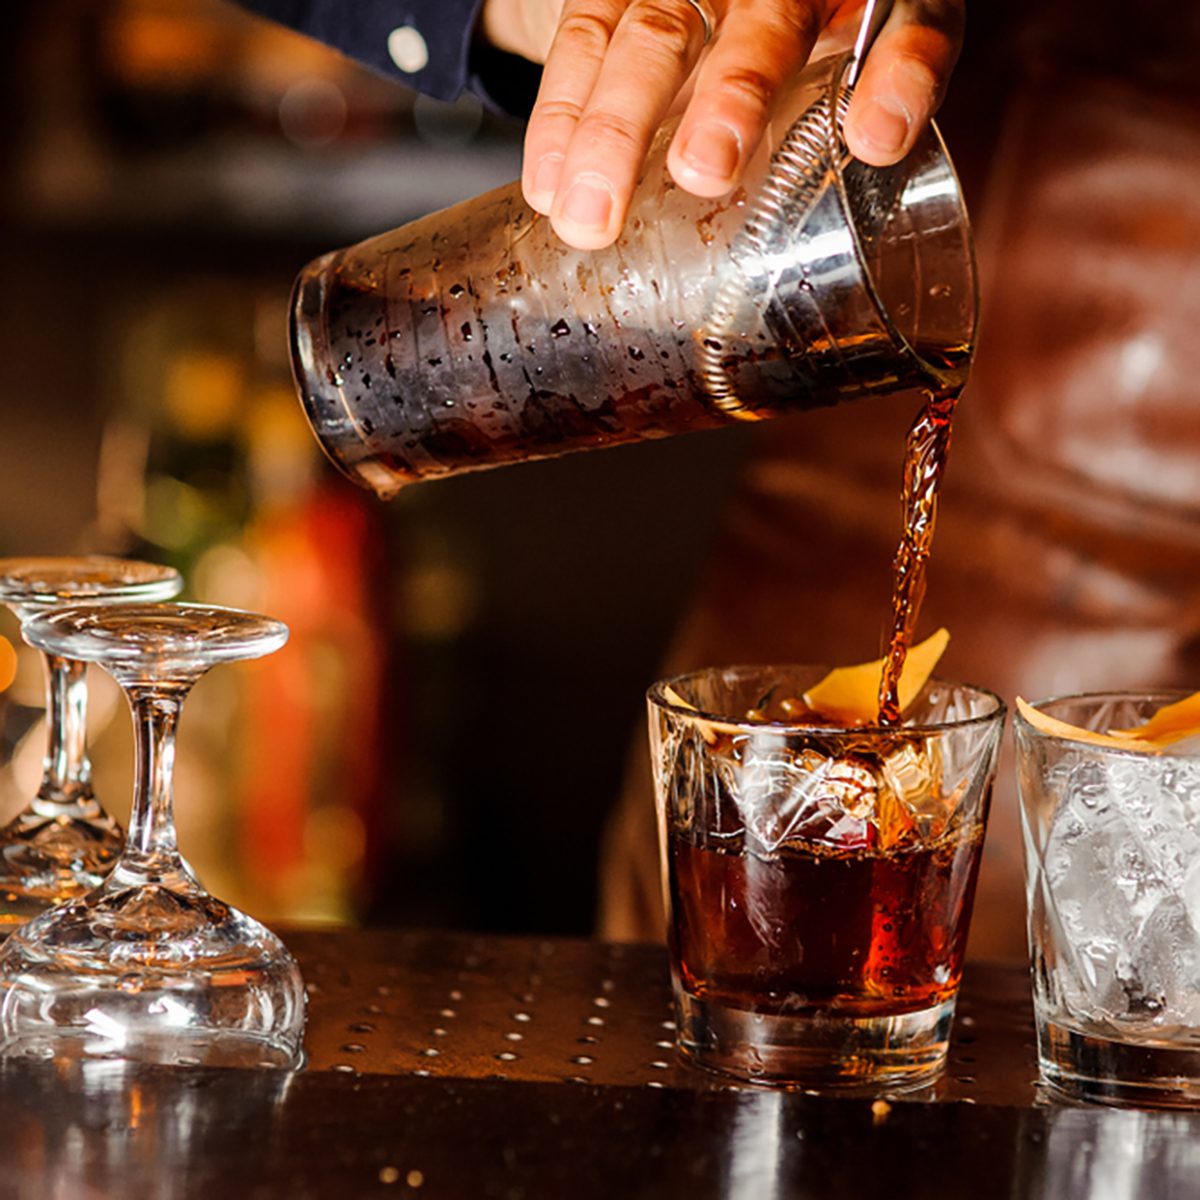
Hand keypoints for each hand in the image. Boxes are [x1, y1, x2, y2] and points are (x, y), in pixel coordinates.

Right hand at [481, 0, 964, 249]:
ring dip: (616, 128)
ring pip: (653, 33)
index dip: (902, 74)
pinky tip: (547, 187)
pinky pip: (580, 40)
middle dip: (732, 95)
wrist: (707, 4)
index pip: (911, 24)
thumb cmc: (789, 91)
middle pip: (765, 22)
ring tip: (589, 219)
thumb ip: (837, 184)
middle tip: (703, 172)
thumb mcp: (831, 124)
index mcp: (870, 10)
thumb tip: (829, 331)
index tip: (877, 141)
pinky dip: (560, 119)